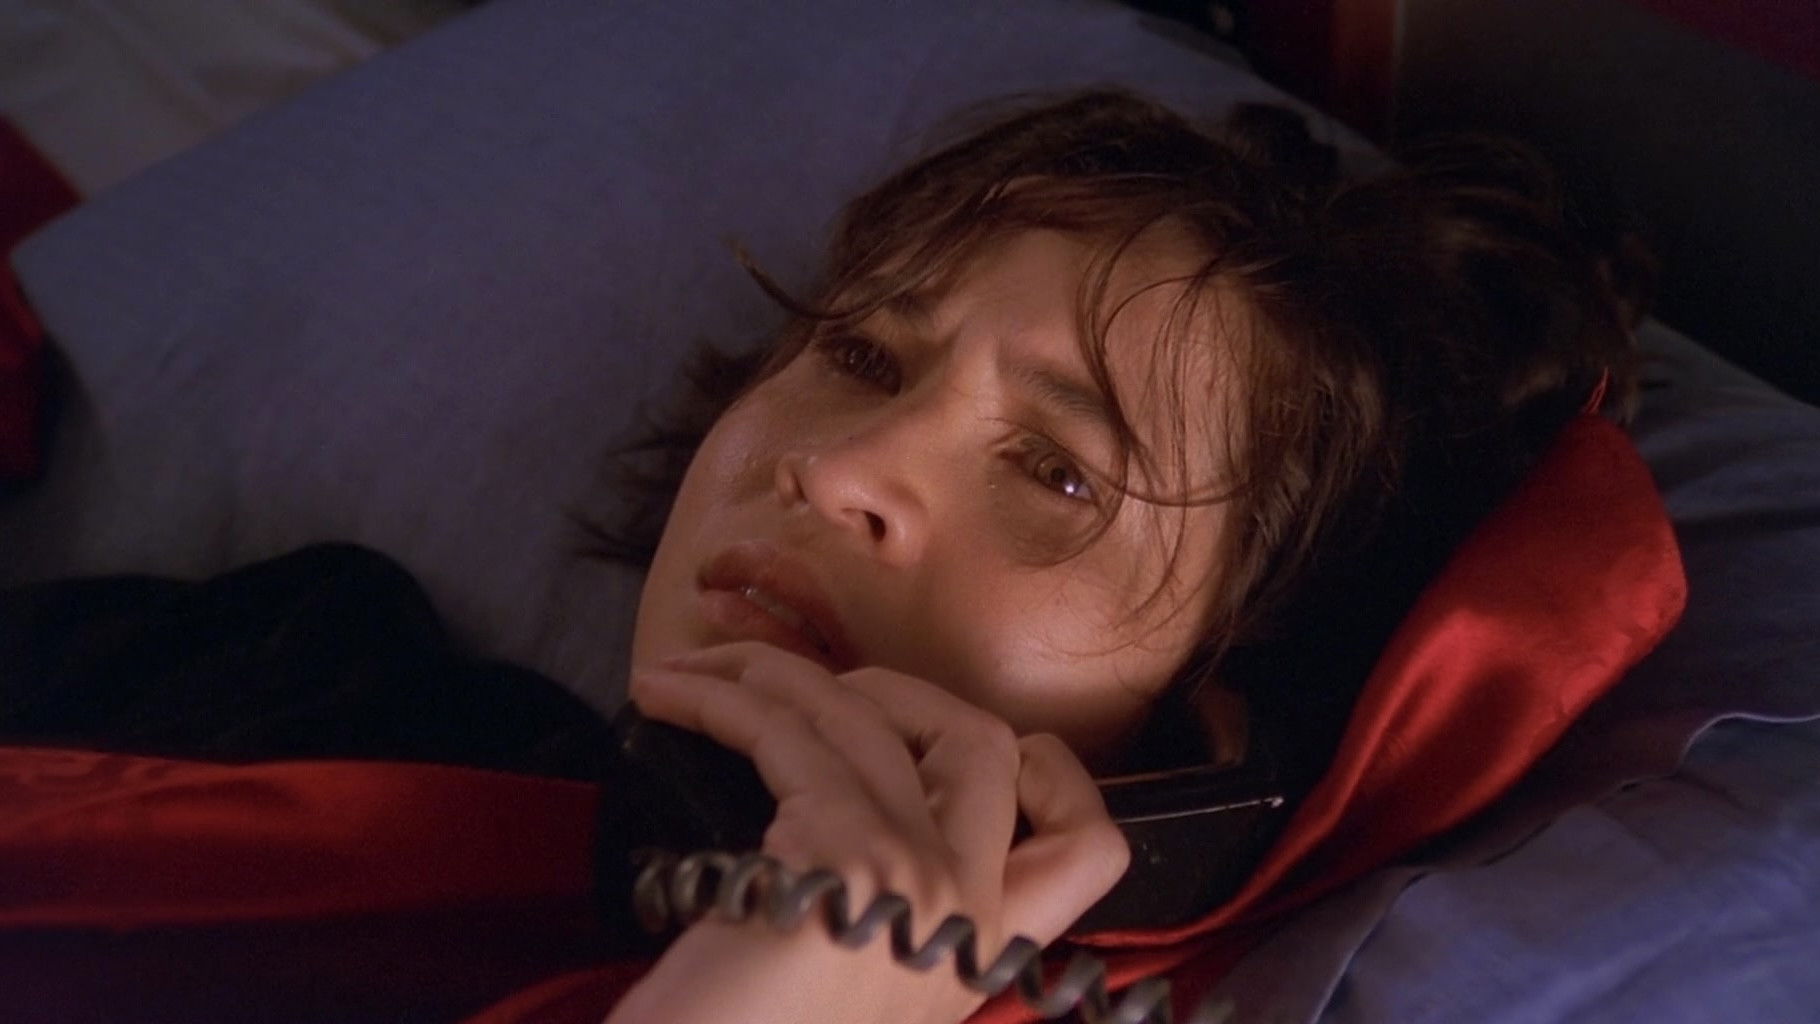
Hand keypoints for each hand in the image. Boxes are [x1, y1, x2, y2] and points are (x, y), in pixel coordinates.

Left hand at [605, 642, 1128, 1023]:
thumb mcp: (845, 986)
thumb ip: (882, 912)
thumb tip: (824, 813)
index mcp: (981, 952)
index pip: (1087, 846)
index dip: (1049, 774)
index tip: (944, 744)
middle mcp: (968, 910)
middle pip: (984, 742)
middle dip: (892, 689)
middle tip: (796, 693)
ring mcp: (916, 877)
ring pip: (865, 716)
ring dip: (769, 673)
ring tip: (685, 674)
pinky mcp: (840, 853)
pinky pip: (785, 732)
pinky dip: (720, 697)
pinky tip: (664, 694)